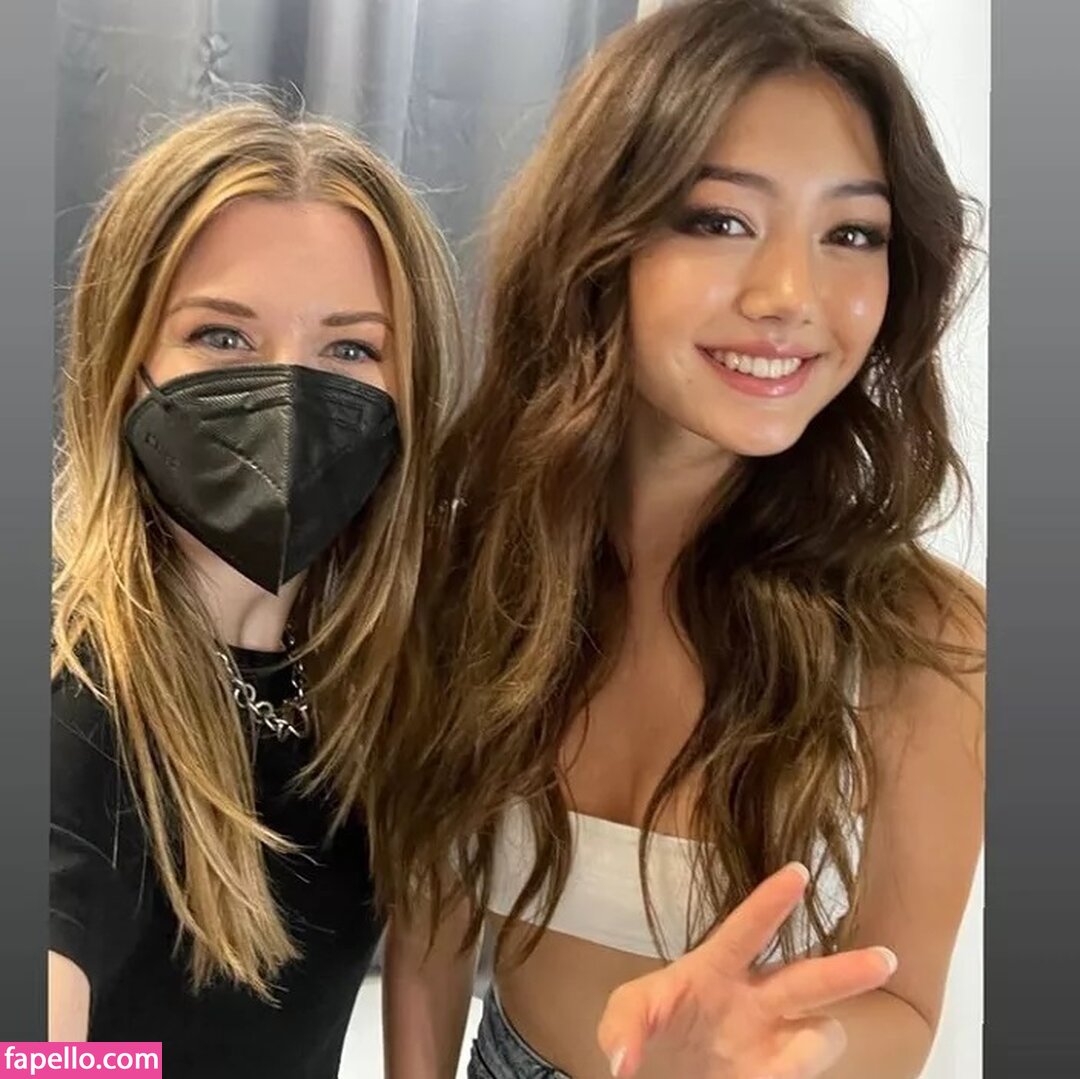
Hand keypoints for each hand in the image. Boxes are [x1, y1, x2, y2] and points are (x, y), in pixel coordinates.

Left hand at [596, 863, 897, 1078]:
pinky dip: (793, 1075)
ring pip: (819, 1032)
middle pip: (807, 979)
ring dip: (816, 1042)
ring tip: (789, 1062)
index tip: (796, 872)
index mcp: (715, 970)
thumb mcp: (624, 1015)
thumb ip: (621, 1029)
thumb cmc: (649, 1030)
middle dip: (846, 970)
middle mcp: (753, 1002)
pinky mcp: (772, 1078)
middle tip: (885, 959)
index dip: (770, 902)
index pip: (745, 930)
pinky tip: (772, 1078)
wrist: (659, 1077)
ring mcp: (769, 1043)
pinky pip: (797, 1074)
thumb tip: (621, 1062)